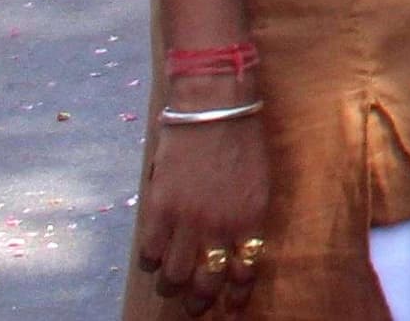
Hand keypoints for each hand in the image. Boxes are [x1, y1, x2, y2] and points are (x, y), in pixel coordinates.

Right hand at [133, 111, 268, 310]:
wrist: (215, 109)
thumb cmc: (243, 141)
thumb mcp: (259, 183)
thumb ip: (248, 218)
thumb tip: (238, 249)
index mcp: (252, 219)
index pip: (245, 271)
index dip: (236, 294)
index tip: (231, 306)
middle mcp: (221, 225)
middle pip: (206, 282)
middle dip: (201, 300)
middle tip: (196, 305)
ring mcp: (188, 219)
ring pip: (174, 276)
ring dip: (171, 286)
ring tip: (170, 286)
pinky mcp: (160, 209)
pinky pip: (149, 253)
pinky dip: (150, 262)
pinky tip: (154, 258)